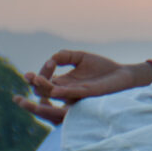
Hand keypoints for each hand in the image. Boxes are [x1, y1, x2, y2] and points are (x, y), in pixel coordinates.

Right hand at [12, 49, 144, 124]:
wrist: (122, 74)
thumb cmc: (102, 68)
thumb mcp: (80, 58)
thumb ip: (65, 56)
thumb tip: (51, 58)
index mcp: (63, 82)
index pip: (43, 82)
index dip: (38, 75)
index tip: (42, 66)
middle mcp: (66, 90)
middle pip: (43, 91)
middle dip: (34, 84)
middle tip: (28, 76)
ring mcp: (75, 94)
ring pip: (54, 94)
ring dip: (43, 87)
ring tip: (35, 79)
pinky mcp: (86, 94)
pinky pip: (71, 94)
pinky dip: (61, 91)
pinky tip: (54, 88)